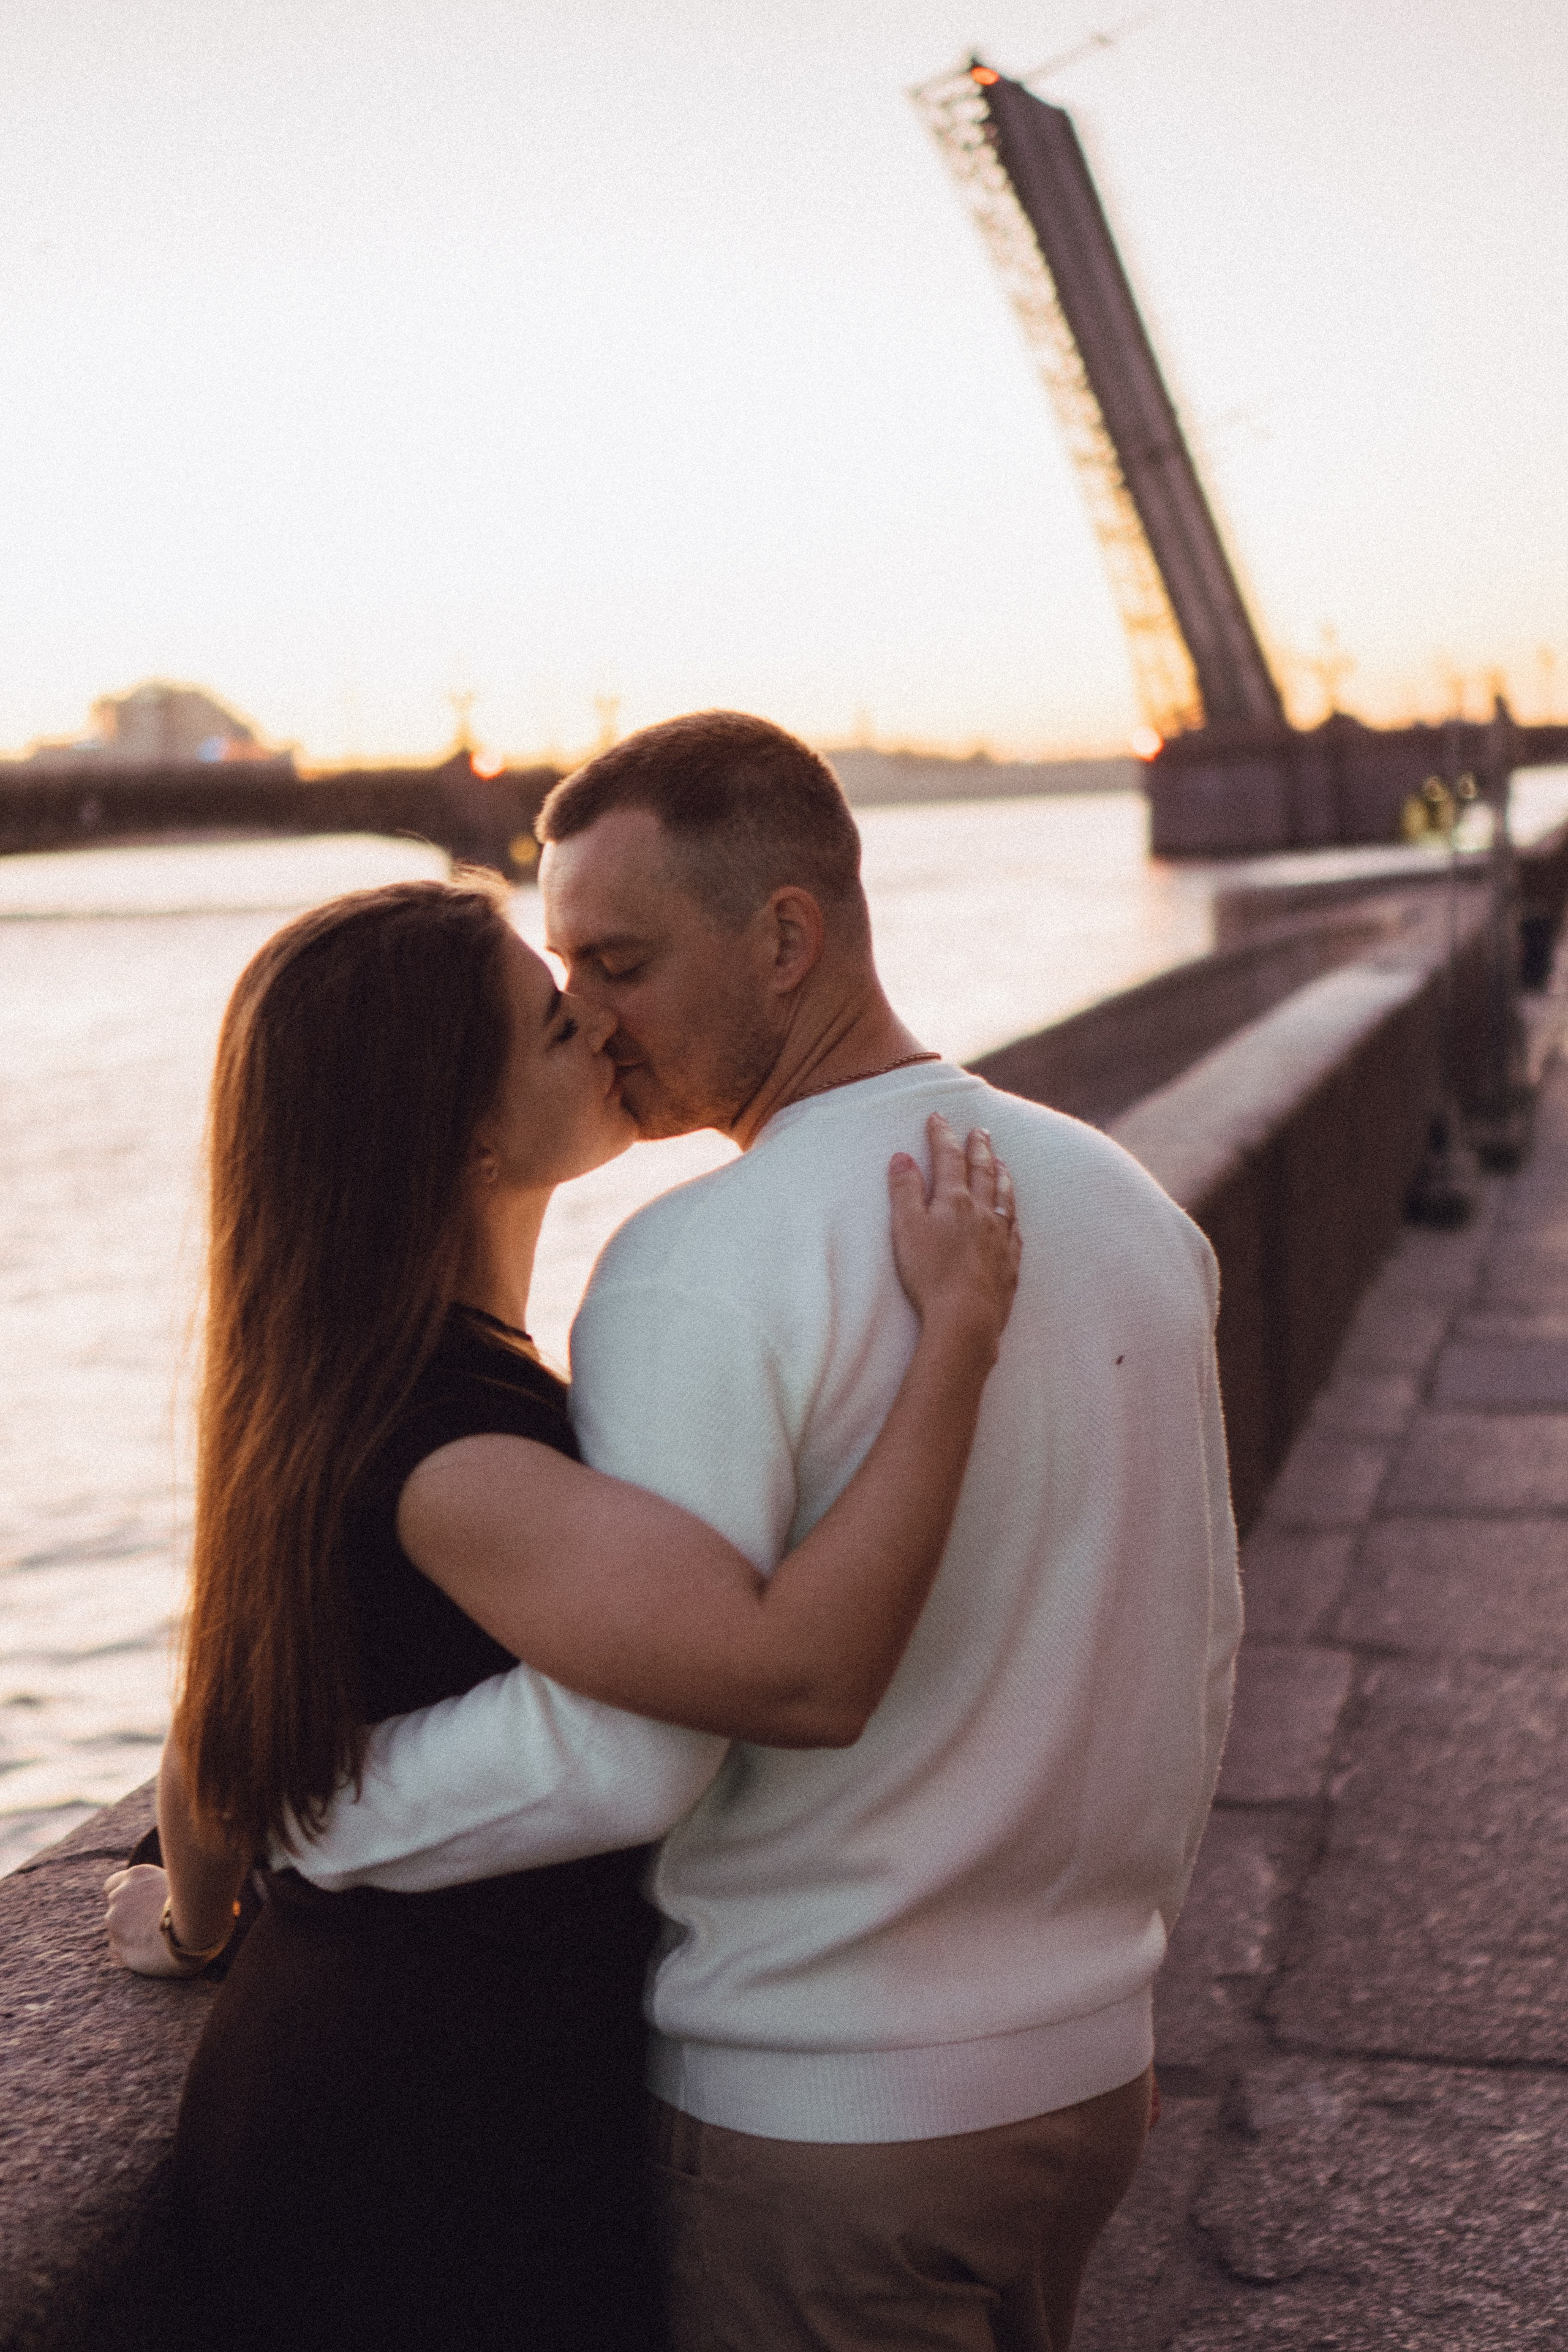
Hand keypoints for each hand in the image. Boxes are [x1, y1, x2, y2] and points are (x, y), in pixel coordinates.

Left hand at [103, 1862, 199, 1977]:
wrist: (197, 1930)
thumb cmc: (197, 1903)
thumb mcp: (179, 1882)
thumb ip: (156, 1886)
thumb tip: (155, 1893)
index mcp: (135, 1875)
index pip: (112, 1884)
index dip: (123, 1896)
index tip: (136, 1905)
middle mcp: (120, 1895)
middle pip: (115, 1909)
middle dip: (127, 1916)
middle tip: (150, 1924)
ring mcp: (116, 1922)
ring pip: (116, 1931)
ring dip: (130, 1934)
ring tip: (156, 1940)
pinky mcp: (119, 1947)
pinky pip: (119, 1951)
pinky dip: (130, 1952)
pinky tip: (151, 1952)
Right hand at [888, 1112, 1020, 1356]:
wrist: (966, 1317)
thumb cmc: (930, 1273)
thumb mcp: (906, 1229)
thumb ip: (905, 1191)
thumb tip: (902, 1157)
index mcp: (955, 1201)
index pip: (949, 1158)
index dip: (942, 1135)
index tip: (938, 1117)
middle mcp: (983, 1213)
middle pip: (982, 1171)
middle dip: (978, 1148)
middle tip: (980, 1130)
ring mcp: (1000, 1237)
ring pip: (1004, 1197)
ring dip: (1001, 1175)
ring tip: (1000, 1161)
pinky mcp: (1009, 1262)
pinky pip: (1014, 1229)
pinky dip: (1012, 1212)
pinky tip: (1011, 1212)